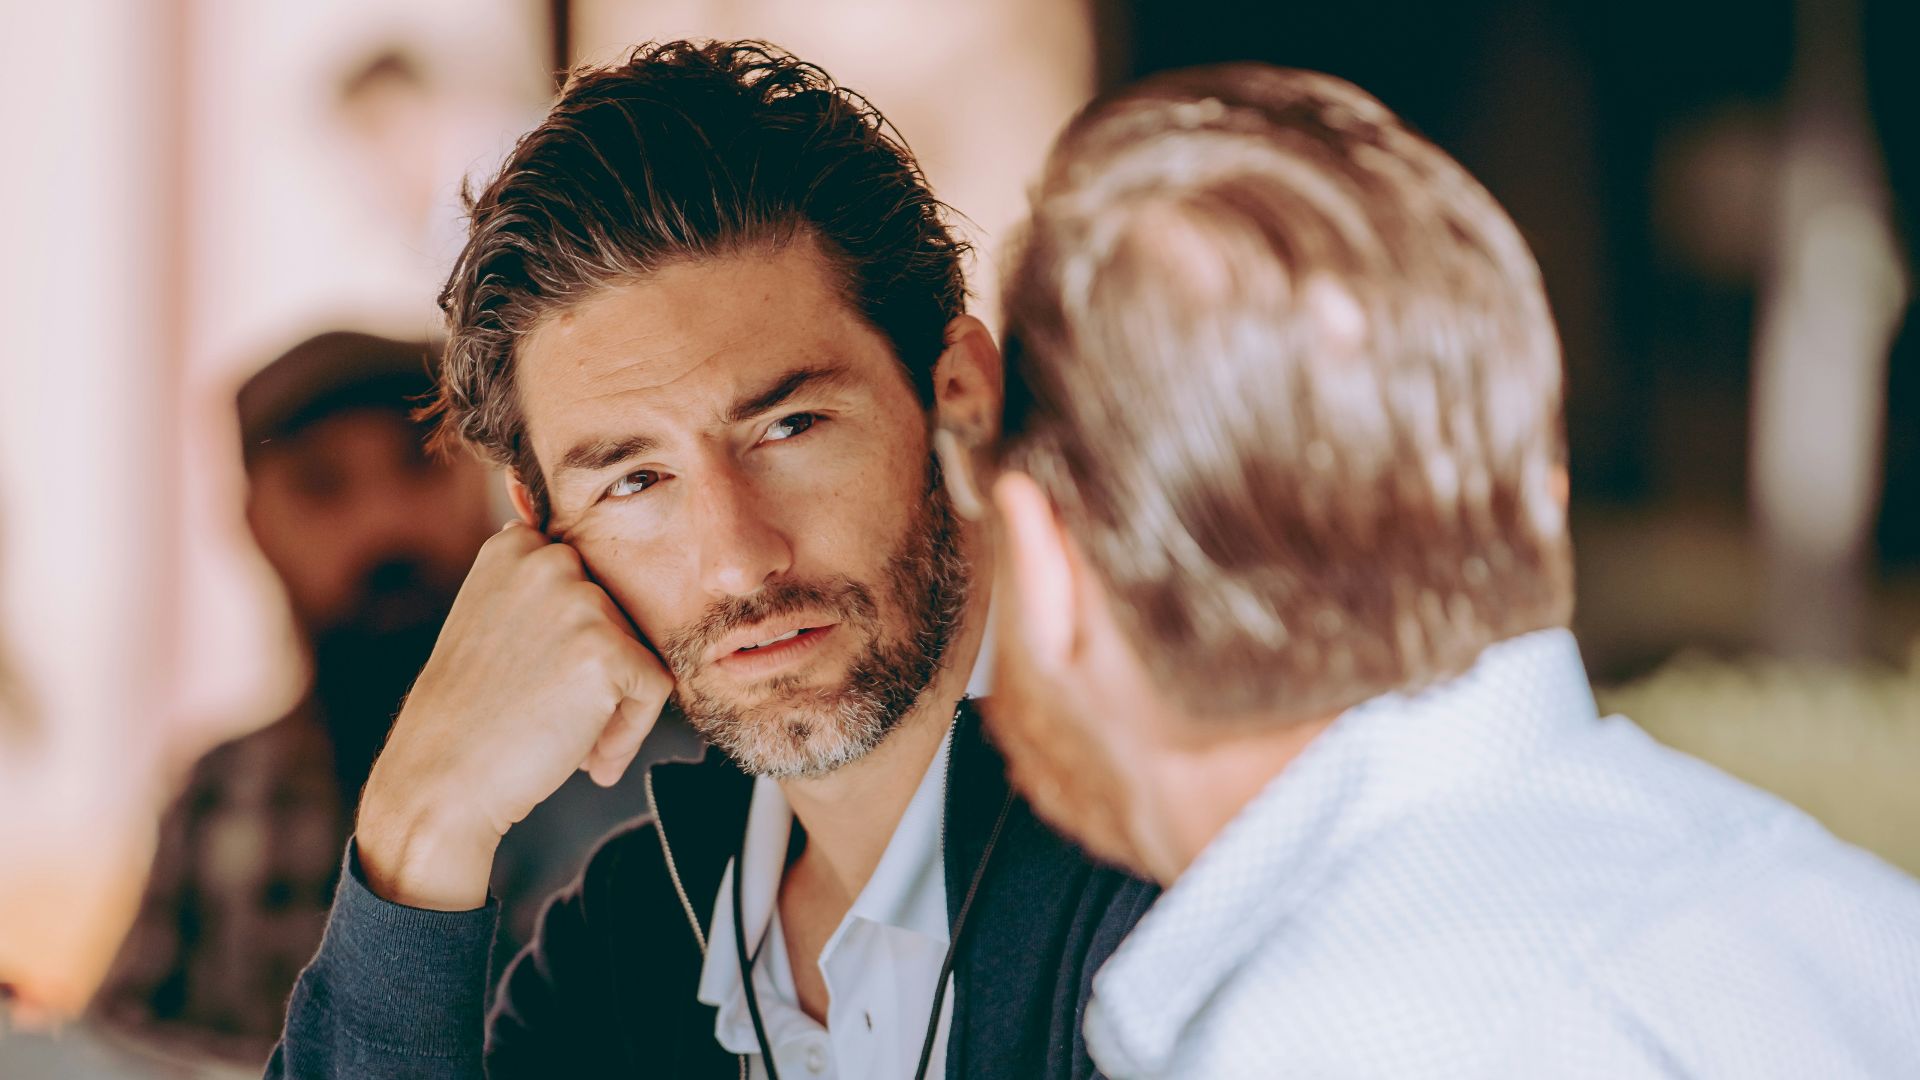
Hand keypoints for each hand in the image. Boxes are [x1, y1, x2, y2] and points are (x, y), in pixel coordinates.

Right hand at [356, 522, 670, 909]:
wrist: (438, 782)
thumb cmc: (466, 715)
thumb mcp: (489, 622)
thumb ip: (538, 593)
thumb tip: (591, 582)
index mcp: (516, 547)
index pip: (591, 583)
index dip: (577, 643)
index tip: (543, 682)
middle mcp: (549, 559)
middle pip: (620, 618)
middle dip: (600, 676)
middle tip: (555, 719)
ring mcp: (580, 601)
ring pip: (641, 653)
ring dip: (615, 707)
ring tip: (570, 744)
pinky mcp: (608, 650)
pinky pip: (655, 688)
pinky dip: (631, 732)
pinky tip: (588, 762)